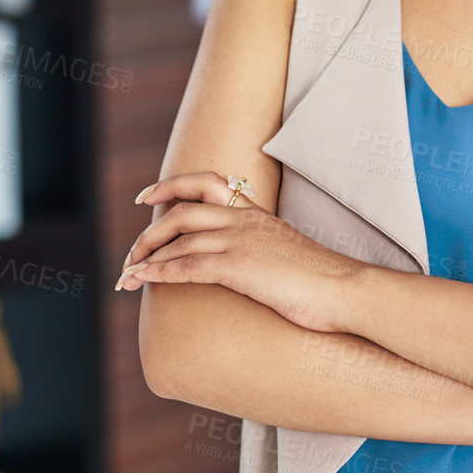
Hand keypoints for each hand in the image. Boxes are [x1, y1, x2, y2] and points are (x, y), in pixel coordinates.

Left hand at [114, 171, 365, 333]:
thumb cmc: (324, 280)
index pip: (206, 182)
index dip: (171, 185)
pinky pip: (186, 267)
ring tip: (126, 276)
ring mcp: (240, 241)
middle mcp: (243, 220)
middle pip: (181, 210)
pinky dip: (157, 272)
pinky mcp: (238, 267)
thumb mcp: (288, 253)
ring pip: (178, 240)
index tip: (147, 198)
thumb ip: (264, 249)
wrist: (347, 289)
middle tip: (131, 252)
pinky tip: (140, 281)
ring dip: (145, 257)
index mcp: (256, 213)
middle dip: (149, 231)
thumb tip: (253, 263)